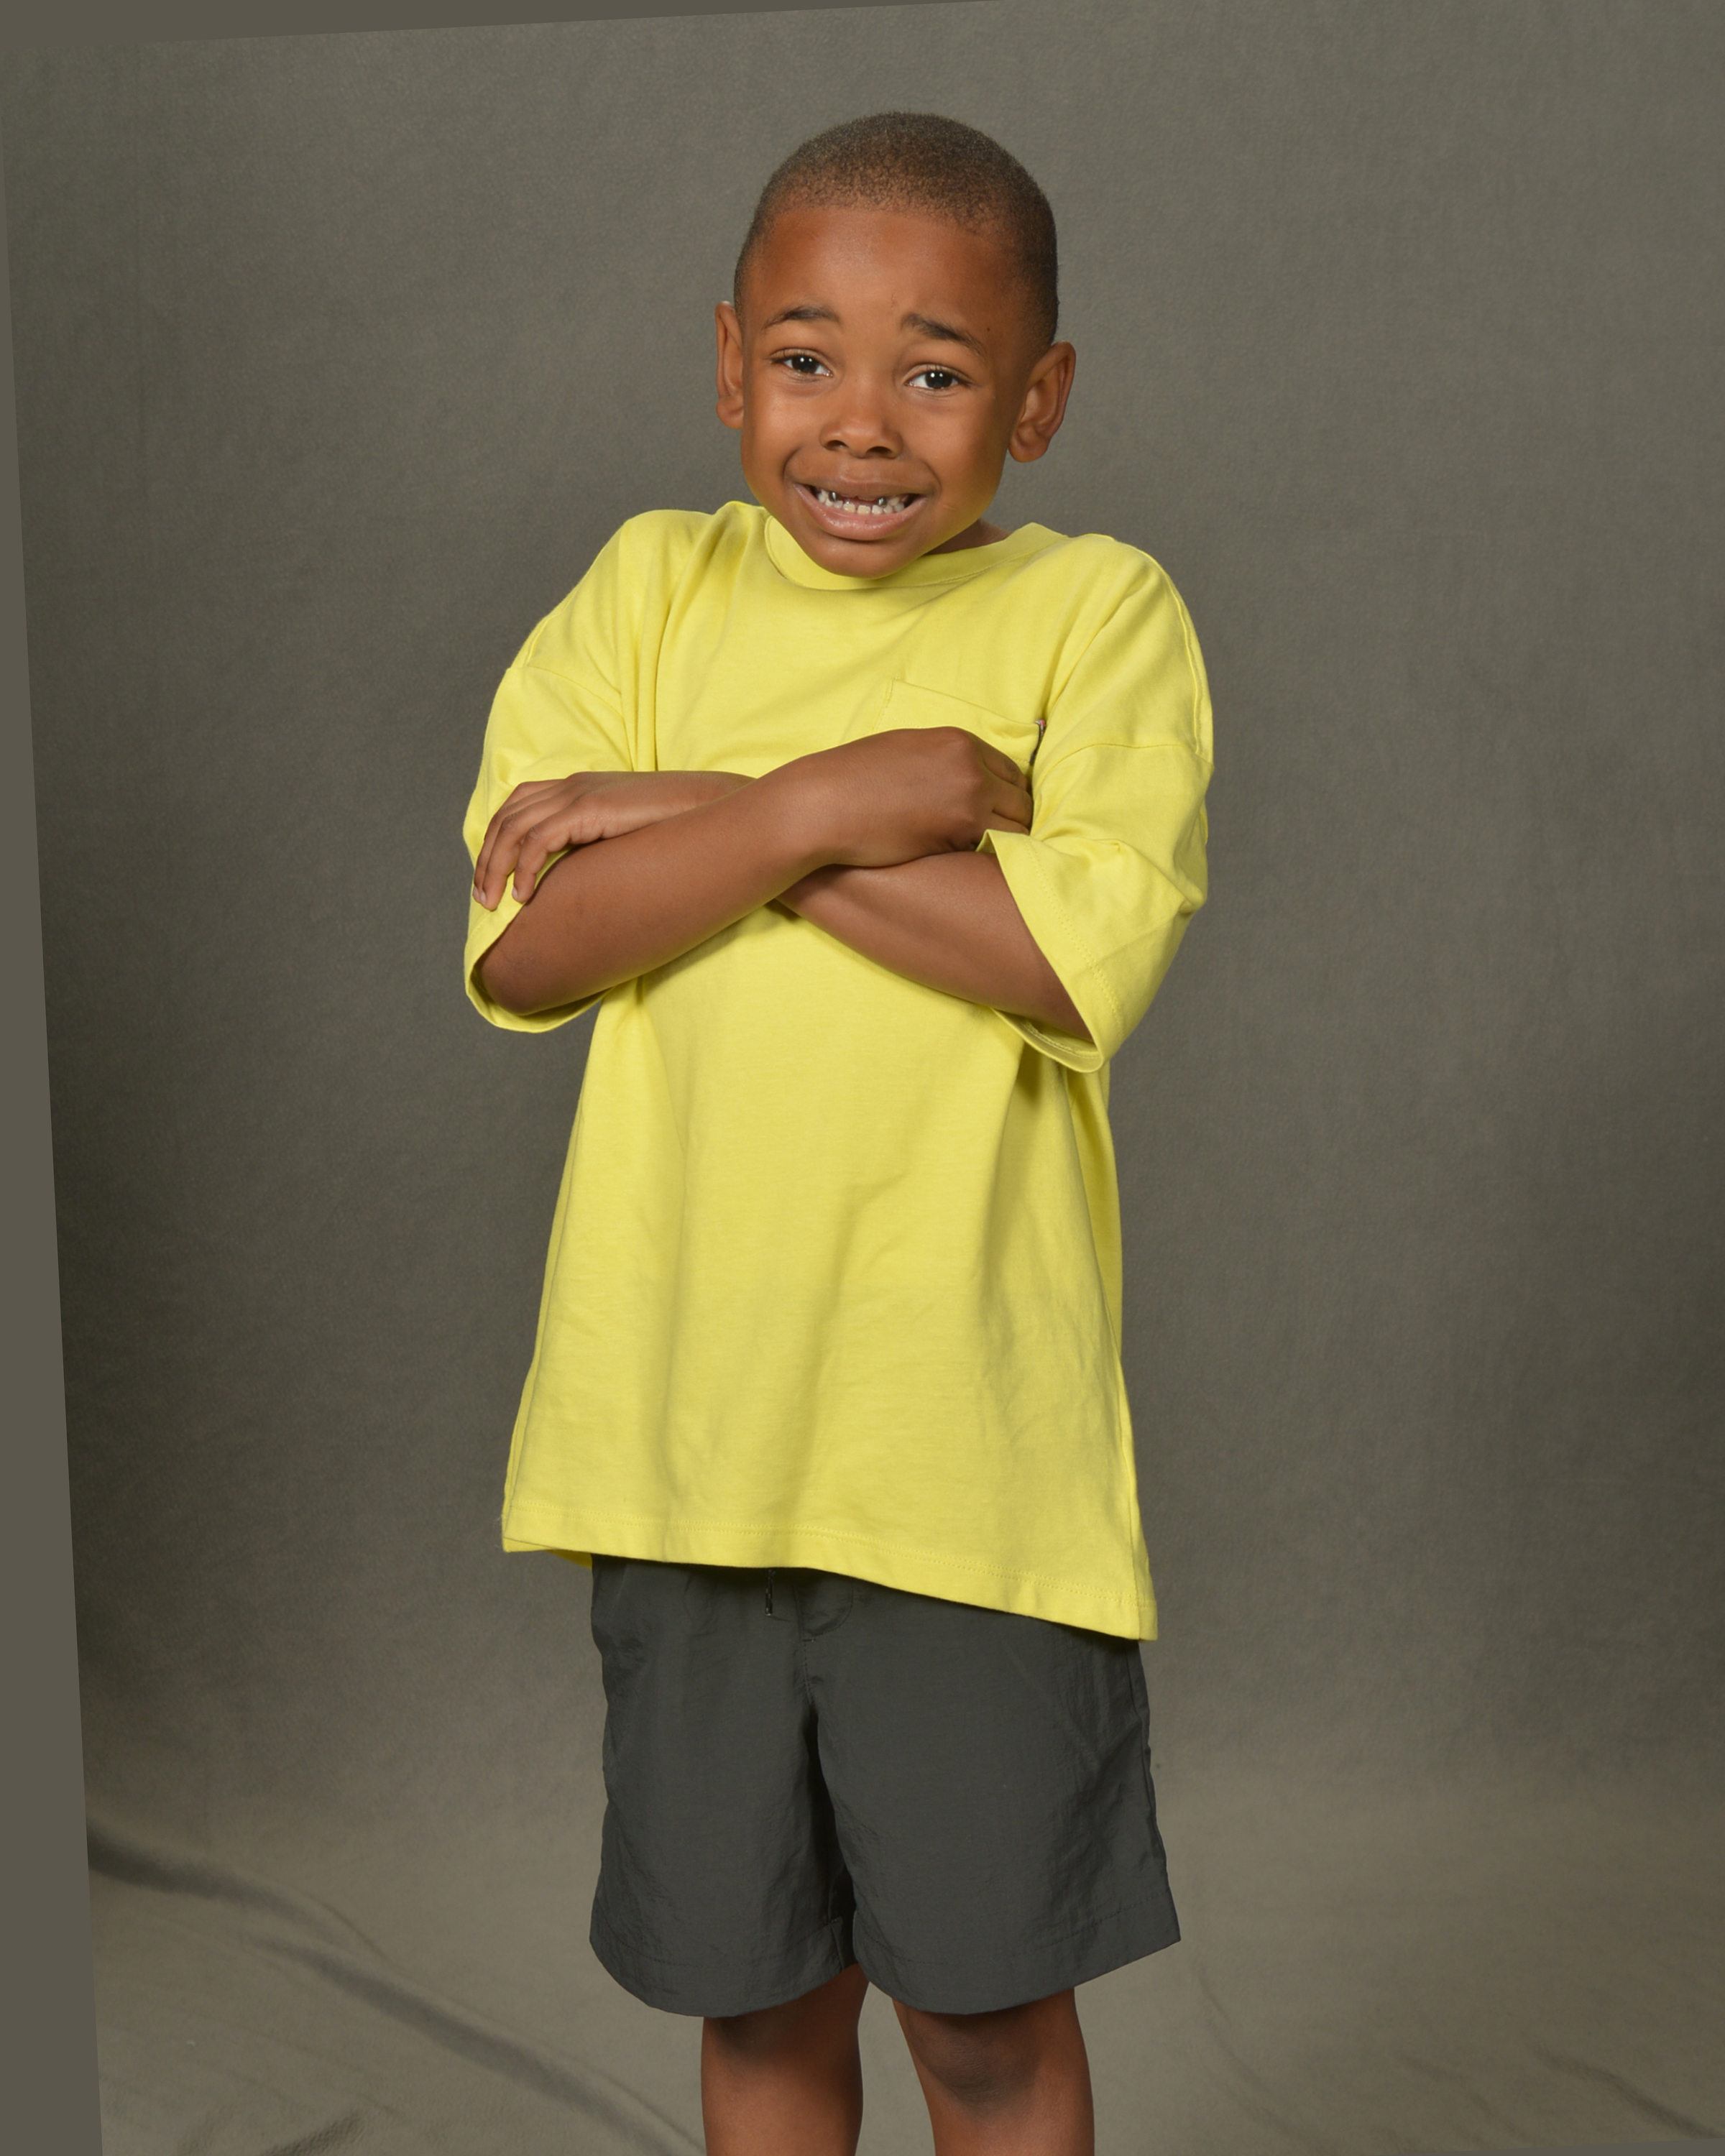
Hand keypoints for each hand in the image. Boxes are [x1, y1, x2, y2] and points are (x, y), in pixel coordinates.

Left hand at [473, 770, 750, 907]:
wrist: (711, 806)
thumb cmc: (677, 828)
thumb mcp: (626, 835)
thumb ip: (599, 846)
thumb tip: (582, 881)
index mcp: (577, 788)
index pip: (516, 808)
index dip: (495, 844)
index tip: (490, 882)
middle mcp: (571, 786)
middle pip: (506, 818)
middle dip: (486, 861)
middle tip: (483, 901)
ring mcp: (579, 794)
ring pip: (513, 829)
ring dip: (495, 868)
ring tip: (493, 905)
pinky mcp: (589, 810)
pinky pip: (539, 840)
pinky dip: (523, 869)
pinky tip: (523, 896)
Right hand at [784, 727, 1030, 870]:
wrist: (822, 806)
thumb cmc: (851, 781)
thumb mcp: (903, 750)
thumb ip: (941, 760)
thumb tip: (960, 779)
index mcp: (957, 741)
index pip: (1011, 771)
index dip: (1008, 796)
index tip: (998, 816)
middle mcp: (971, 765)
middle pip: (1021, 799)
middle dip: (1013, 820)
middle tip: (994, 843)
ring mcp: (970, 796)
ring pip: (1019, 827)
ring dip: (1007, 843)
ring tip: (984, 857)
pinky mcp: (962, 830)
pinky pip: (999, 848)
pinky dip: (992, 858)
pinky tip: (972, 866)